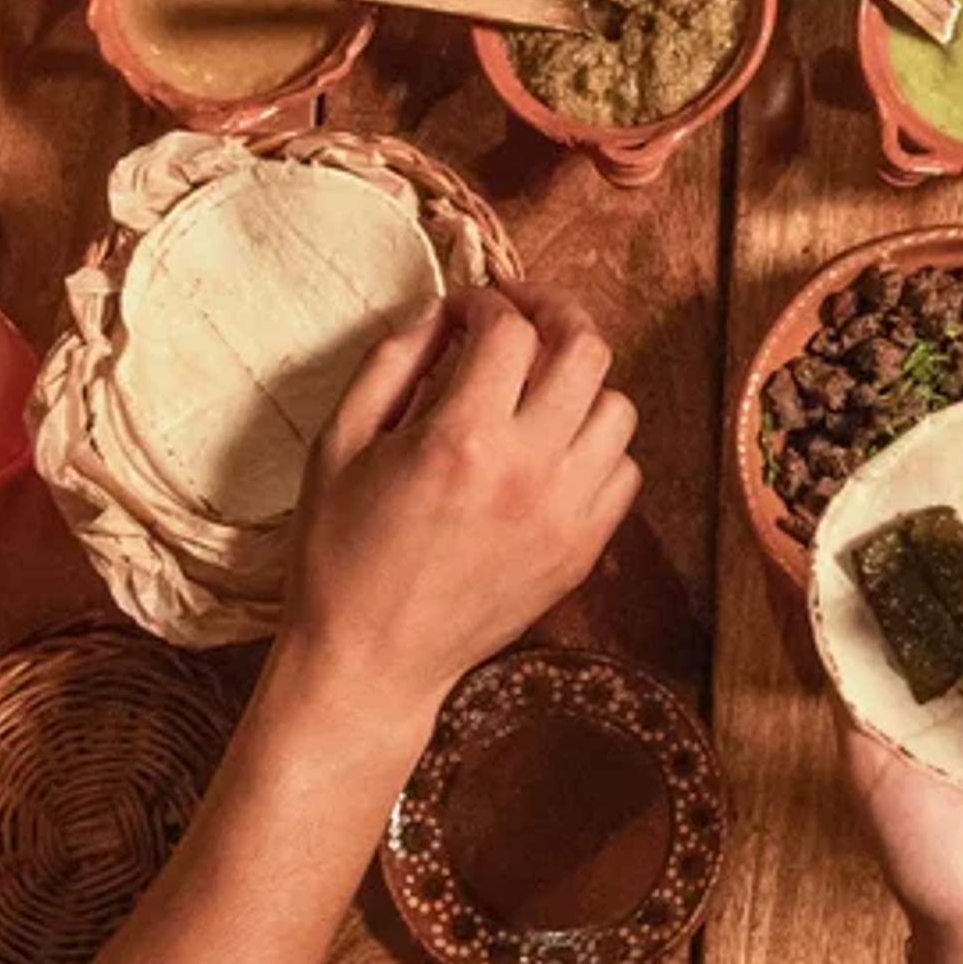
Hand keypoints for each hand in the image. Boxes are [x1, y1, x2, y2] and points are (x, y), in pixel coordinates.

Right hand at [276, 287, 641, 724]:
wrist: (370, 662)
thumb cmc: (339, 553)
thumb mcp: (338, 443)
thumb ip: (392, 362)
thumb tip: (440, 311)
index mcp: (460, 438)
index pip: (509, 328)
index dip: (487, 301)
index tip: (465, 309)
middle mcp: (528, 470)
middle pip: (586, 350)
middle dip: (553, 315)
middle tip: (522, 317)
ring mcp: (566, 514)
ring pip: (617, 407)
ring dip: (579, 384)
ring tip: (536, 389)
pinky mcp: (582, 551)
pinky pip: (623, 471)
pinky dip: (595, 447)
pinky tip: (550, 450)